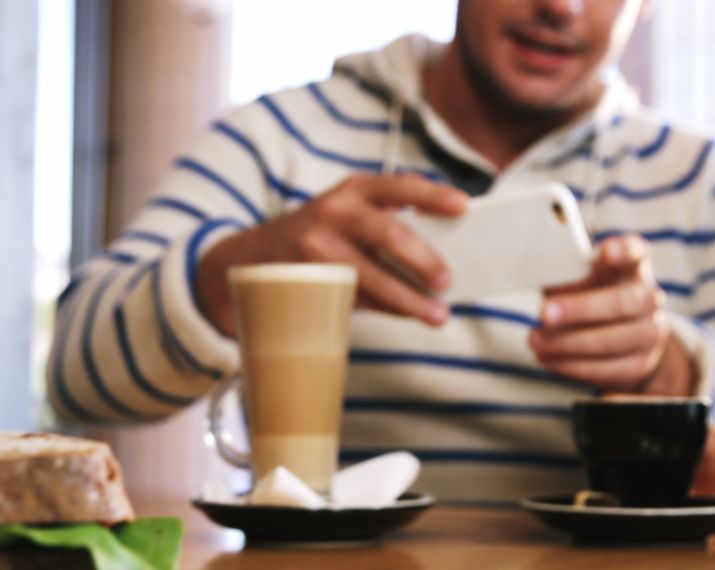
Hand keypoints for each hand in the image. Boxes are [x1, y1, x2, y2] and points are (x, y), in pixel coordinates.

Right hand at [197, 173, 469, 334]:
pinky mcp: (306, 279)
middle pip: (388, 234)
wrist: (250, 257)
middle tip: (448, 280)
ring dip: (409, 299)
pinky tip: (406, 314)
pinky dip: (385, 308)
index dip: (431, 194)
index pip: (397, 186)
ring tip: (438, 315)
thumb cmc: (318, 235)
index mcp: (352, 189)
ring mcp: (316, 247)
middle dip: (423, 259)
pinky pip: (355, 298)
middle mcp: (333, 212)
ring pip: (372, 277)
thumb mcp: (346, 212)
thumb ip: (385, 221)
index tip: (463, 205)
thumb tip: (444, 252)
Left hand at [528, 234, 694, 394]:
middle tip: (545, 314)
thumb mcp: (578, 278)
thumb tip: (535, 268)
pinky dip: (572, 366)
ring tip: (535, 340)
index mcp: (632, 267)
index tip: (605, 251)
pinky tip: (548, 358)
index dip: (623, 251)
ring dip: (568, 343)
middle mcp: (647, 297)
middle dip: (580, 309)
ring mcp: (649, 332)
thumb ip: (565, 272)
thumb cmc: (589, 296)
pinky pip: (606, 369)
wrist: (620, 339)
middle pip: (621, 302)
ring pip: (612, 341)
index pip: (635, 252)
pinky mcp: (640, 364)